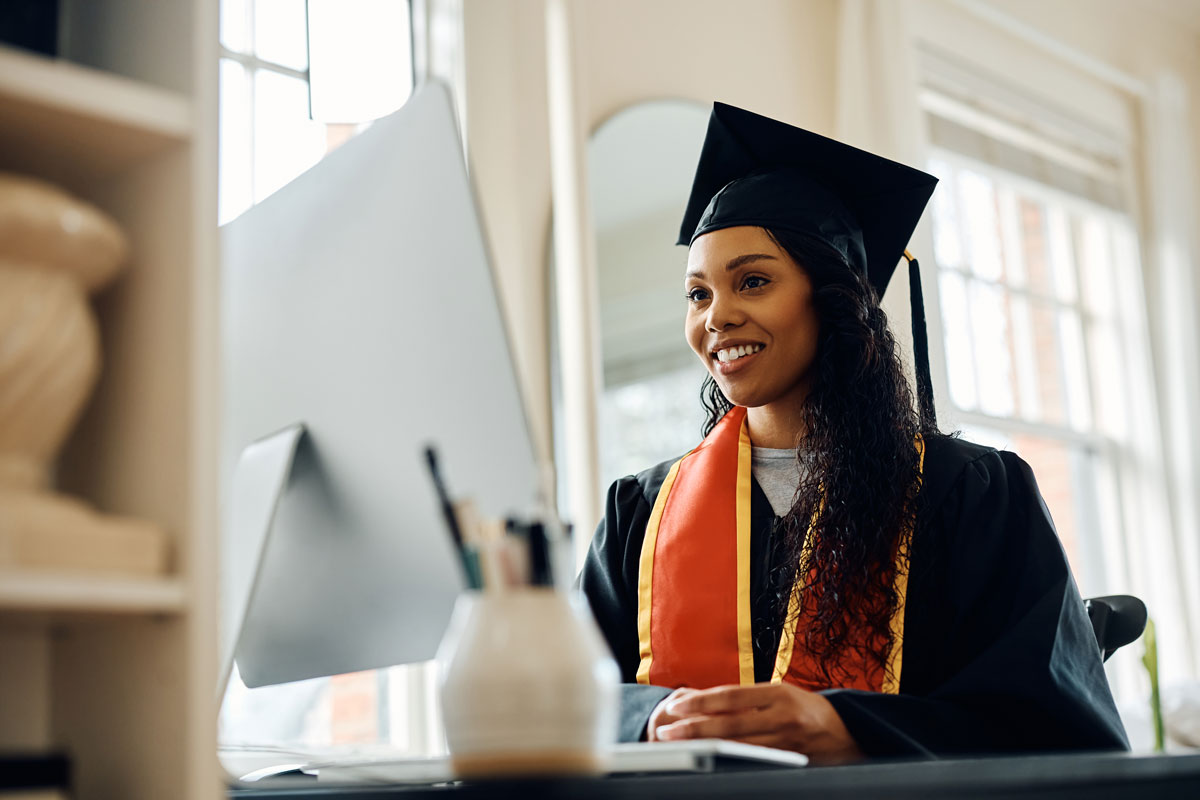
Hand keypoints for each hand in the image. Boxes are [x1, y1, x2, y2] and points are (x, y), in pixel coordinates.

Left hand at [652, 683, 863, 763]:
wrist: (849, 733)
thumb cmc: (807, 711)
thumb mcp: (781, 694)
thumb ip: (747, 700)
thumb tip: (702, 702)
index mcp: (778, 693)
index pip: (731, 696)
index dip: (700, 702)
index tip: (675, 707)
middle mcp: (783, 716)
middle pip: (729, 724)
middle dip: (693, 728)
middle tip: (666, 731)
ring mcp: (787, 742)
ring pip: (737, 746)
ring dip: (704, 747)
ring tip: (679, 746)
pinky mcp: (789, 762)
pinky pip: (753, 762)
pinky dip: (728, 761)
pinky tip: (709, 760)